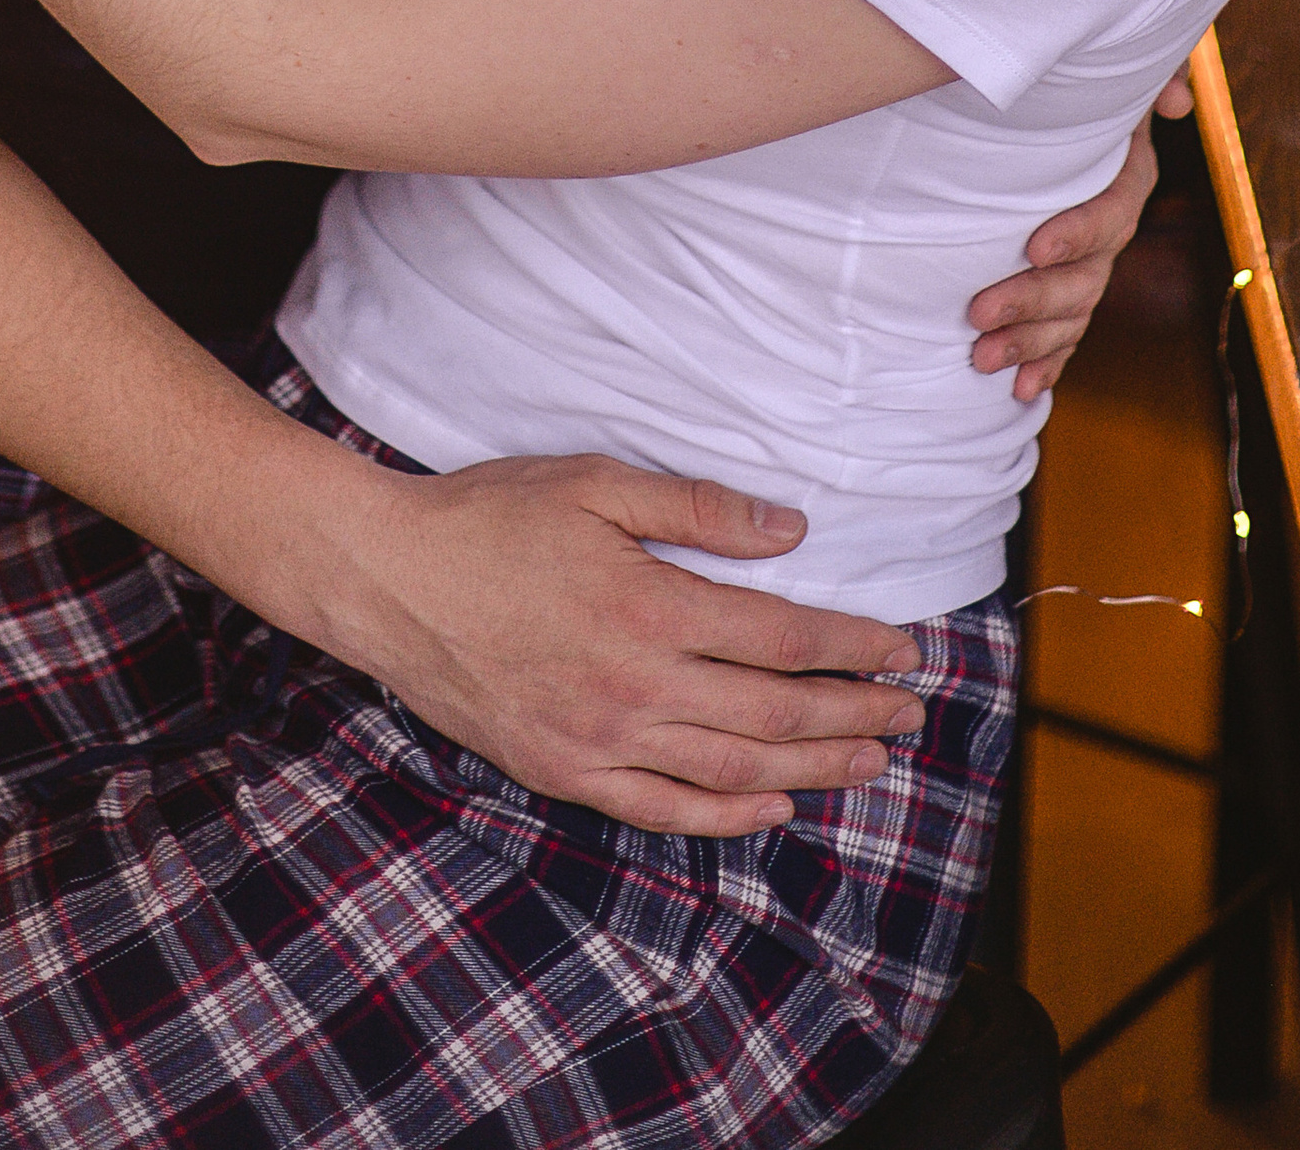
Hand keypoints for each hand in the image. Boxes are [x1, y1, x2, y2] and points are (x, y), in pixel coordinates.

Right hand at [327, 453, 927, 839]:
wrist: (390, 579)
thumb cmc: (491, 517)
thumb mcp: (595, 484)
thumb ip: (697, 509)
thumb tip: (791, 529)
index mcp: (650, 607)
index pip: (782, 637)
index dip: (853, 646)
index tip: (905, 650)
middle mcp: (635, 686)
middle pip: (773, 713)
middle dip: (854, 713)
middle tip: (910, 712)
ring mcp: (599, 740)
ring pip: (732, 768)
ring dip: (813, 768)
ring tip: (870, 762)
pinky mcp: (564, 772)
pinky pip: (663, 809)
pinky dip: (727, 814)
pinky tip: (773, 805)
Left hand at [966, 63, 1190, 401]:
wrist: (1042, 114)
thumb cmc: (1068, 84)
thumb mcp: (1097, 66)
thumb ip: (1143, 74)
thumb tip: (1178, 102)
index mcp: (1124, 174)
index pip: (1111, 212)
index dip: (1077, 233)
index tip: (1032, 246)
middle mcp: (1112, 228)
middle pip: (1086, 277)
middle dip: (1032, 300)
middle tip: (977, 311)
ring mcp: (1090, 265)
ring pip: (1071, 315)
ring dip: (1029, 342)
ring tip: (980, 355)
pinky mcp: (1065, 290)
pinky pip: (1065, 337)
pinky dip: (1046, 364)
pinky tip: (1021, 391)